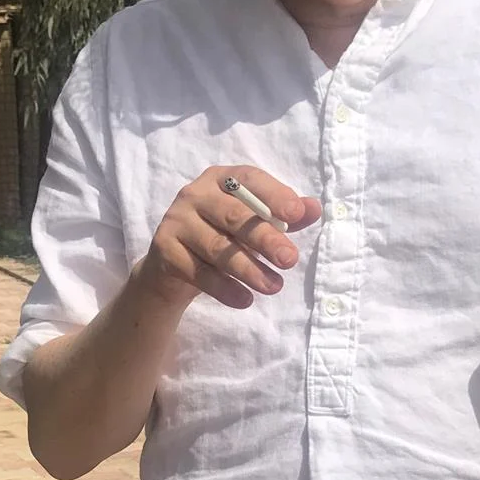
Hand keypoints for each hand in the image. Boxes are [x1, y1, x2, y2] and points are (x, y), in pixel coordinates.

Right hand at [137, 166, 318, 312]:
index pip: (249, 180)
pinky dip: (225, 289)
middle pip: (234, 216)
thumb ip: (281, 216)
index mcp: (221, 179)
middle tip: (290, 260)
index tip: (296, 213)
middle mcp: (195, 194)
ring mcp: (176, 221)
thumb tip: (314, 209)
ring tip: (274, 287)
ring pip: (218, 248)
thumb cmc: (221, 236)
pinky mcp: (165, 250)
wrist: (173, 266)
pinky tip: (245, 300)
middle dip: (266, 239)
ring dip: (249, 270)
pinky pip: (199, 272)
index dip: (274, 194)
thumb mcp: (252, 224)